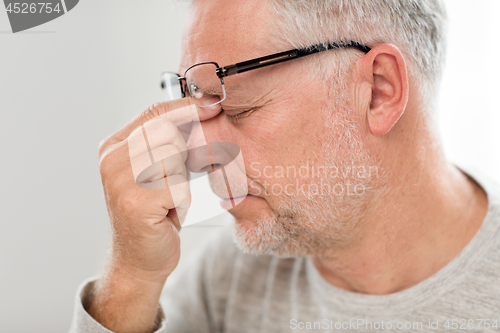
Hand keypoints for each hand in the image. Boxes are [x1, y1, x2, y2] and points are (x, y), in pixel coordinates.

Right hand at [88, 98, 199, 331]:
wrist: (139, 259)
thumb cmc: (154, 213)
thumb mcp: (155, 170)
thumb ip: (165, 141)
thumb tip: (202, 109)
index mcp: (113, 146)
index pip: (154, 112)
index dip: (186, 106)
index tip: (213, 105)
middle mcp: (111, 159)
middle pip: (168, 132)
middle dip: (184, 154)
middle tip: (175, 180)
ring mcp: (120, 181)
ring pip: (176, 158)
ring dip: (181, 181)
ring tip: (168, 198)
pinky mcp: (135, 202)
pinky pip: (179, 186)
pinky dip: (182, 201)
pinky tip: (167, 213)